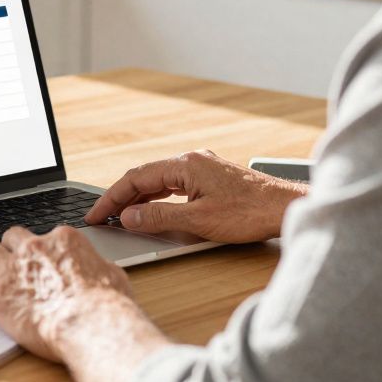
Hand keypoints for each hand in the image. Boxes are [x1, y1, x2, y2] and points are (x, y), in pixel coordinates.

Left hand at [0, 225, 134, 359]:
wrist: (90, 325)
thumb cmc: (106, 306)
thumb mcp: (113, 276)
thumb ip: (99, 268)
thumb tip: (101, 270)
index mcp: (62, 240)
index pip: (45, 235)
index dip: (40, 249)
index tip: (38, 258)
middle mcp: (34, 248)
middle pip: (12, 237)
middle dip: (8, 248)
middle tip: (5, 258)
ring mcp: (13, 269)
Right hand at [84, 149, 307, 242]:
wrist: (285, 208)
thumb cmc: (249, 213)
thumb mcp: (198, 221)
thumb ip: (159, 218)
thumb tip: (128, 217)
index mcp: (185, 164)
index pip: (136, 178)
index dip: (112, 197)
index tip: (96, 214)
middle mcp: (192, 160)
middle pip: (145, 177)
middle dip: (121, 197)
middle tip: (102, 217)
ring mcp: (202, 168)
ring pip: (160, 181)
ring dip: (139, 198)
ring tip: (121, 217)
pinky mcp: (211, 178)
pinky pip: (174, 185)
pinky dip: (157, 198)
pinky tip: (152, 211)